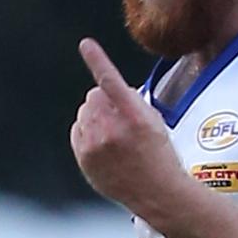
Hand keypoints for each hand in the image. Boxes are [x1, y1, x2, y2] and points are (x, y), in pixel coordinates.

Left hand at [70, 38, 182, 216]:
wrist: (156, 193)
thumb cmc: (160, 156)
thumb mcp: (155, 122)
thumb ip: (132, 102)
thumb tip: (113, 89)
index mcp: (134, 116)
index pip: (111, 81)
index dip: (97, 60)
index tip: (86, 44)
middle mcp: (112, 129)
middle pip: (93, 96)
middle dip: (104, 101)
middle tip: (120, 119)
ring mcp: (95, 145)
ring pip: (84, 113)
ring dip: (95, 116)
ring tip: (114, 136)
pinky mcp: (84, 158)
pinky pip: (77, 131)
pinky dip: (87, 132)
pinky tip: (104, 146)